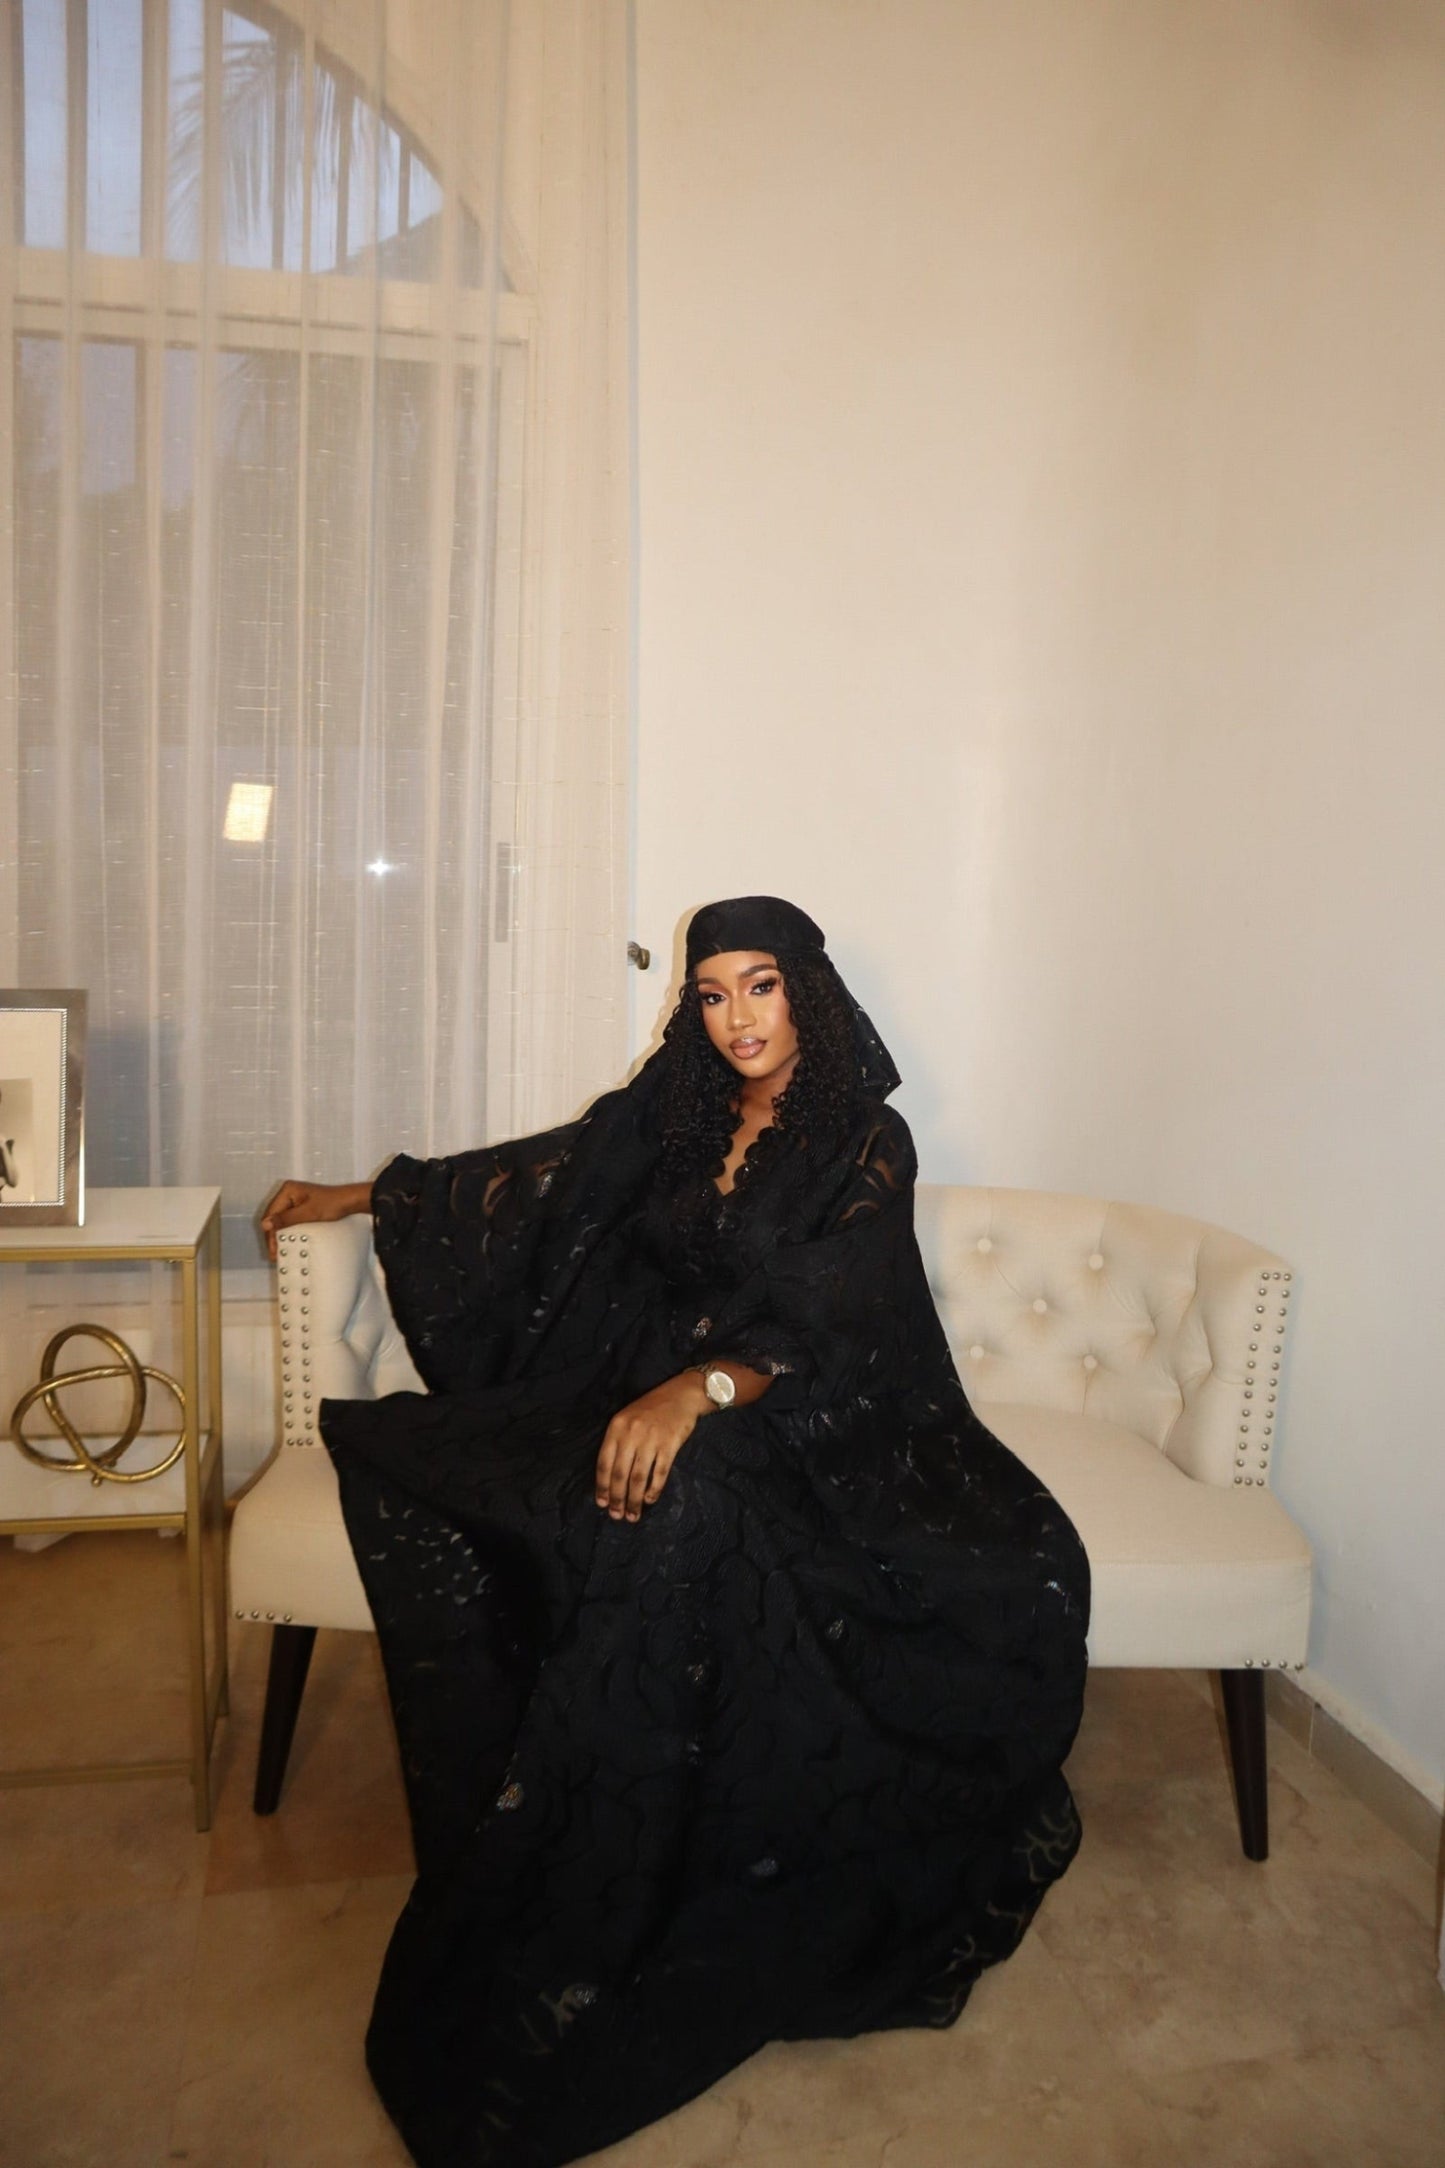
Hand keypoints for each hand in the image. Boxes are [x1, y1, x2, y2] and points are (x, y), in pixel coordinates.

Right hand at [259, 1178, 371, 1260]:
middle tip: (275, 1254)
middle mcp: (288, 1193)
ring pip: (281, 1220)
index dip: (270, 1233)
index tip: (273, 1249)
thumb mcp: (307, 1213)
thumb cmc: (332, 1203)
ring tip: (280, 1251)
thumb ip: (286, 1219)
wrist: (349, 1202)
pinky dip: (288, 1231)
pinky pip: (290, 1220)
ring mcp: (294, 1200)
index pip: (271, 1214)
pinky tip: (289, 1241)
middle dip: (273, 1235)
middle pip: (274, 1217)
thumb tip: (265, 1224)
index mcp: (287, 1190)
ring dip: (280, 1235)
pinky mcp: (301, 1206)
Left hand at [595, 1373, 709, 1522]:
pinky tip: (650, 1500)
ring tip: (633, 1515)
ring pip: (638, 1477)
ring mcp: (651, 1439)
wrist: (681, 1395)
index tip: (602, 1504)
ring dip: (634, 1500)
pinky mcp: (669, 1445)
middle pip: (620, 1474)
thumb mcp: (627, 1419)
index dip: (602, 1486)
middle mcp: (631, 1434)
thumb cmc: (651, 1409)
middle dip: (617, 1498)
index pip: (604, 1463)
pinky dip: (654, 1490)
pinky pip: (659, 1473)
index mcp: (616, 1428)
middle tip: (617, 1516)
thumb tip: (610, 1478)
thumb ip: (618, 1443)